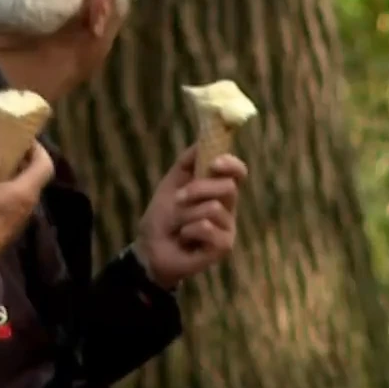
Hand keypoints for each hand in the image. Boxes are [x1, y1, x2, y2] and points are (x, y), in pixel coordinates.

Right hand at [0, 138, 53, 254]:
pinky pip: (16, 199)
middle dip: (24, 159)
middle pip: (36, 175)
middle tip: (5, 148)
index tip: (22, 138)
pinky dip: (9, 187)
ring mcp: (22, 215)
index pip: (45, 164)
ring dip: (15, 173)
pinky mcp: (12, 224)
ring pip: (25, 187)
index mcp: (27, 189)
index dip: (37, 148)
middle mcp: (30, 202)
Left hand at [133, 150, 247, 287]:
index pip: (237, 173)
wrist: (150, 248)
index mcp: (218, 191)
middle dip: (198, 189)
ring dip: (186, 214)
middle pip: (227, 187)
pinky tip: (184, 238)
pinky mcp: (223, 246)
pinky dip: (189, 230)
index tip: (215, 163)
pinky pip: (207, 228)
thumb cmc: (162, 218)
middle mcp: (228, 208)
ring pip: (213, 208)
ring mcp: (228, 228)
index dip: (231, 164)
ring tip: (178, 225)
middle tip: (178, 199)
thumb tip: (203, 139)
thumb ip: (187, 162)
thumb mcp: (171, 184)